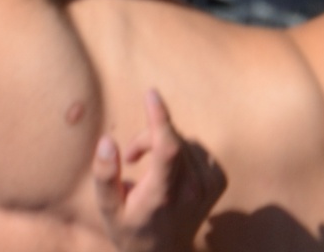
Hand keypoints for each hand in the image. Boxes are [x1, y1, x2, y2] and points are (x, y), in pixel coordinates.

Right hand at [93, 90, 227, 251]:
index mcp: (162, 195)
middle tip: (129, 156)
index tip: (151, 93)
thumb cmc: (131, 230)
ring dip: (163, 143)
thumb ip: (104, 175)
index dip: (159, 118)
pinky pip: (197, 148)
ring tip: (147, 166)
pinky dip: (181, 150)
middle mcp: (190, 190)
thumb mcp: (109, 210)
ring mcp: (208, 187)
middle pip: (171, 139)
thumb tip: (106, 141)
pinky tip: (171, 169)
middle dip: (147, 137)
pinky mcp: (218, 182)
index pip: (166, 148)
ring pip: (184, 141)